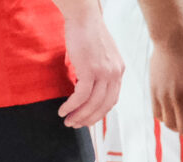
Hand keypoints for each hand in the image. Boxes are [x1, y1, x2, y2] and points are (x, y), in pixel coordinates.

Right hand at [58, 7, 123, 127]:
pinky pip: (82, 96)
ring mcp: (104, 73)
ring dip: (79, 115)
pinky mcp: (90, 70)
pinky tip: (64, 110)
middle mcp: (115, 74)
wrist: (83, 16)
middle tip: (76, 125)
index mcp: (119, 71)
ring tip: (68, 121)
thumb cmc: (87, 32)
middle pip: (104, 106)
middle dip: (89, 119)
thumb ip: (98, 71)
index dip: (100, 113)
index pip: (112, 100)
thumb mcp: (99, 55)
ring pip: (93, 104)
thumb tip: (85, 85)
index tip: (88, 119)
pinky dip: (72, 105)